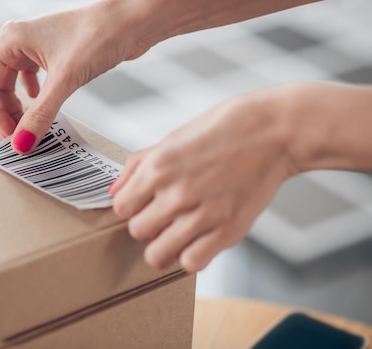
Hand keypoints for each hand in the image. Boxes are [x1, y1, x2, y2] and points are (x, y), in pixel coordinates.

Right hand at [0, 0, 150, 152]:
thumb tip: (21, 144)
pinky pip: (30, 80)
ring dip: (17, 107)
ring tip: (30, 127)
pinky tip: (43, 105)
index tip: (10, 135)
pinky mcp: (52, 55)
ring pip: (11, 84)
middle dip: (4, 113)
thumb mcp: (66, 80)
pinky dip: (32, 98)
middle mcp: (18, 41)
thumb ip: (41, 114)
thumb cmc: (100, 35)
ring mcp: (34, 47)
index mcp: (11, 39)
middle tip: (21, 137)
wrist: (134, 20)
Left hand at [110, 87, 297, 272]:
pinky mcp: (228, 231)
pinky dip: (191, 256)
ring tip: (178, 232)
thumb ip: (139, 165)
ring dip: (164, 245)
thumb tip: (116, 191)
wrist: (275, 131)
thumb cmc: (226, 129)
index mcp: (158, 167)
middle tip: (163, 215)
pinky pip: (191, 263)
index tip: (143, 203)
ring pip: (158, 254)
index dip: (131, 206)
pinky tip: (198, 240)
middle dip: (147, 225)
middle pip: (137, 231)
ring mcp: (202, 215)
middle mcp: (176, 193)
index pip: (121, 207)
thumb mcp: (173, 137)